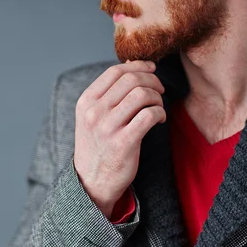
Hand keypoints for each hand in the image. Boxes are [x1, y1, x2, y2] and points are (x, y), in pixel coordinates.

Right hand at [73, 60, 165, 218]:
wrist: (91, 182)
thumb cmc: (97, 146)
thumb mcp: (92, 117)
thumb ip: (108, 93)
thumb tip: (132, 65)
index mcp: (86, 102)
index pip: (115, 71)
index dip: (138, 66)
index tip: (152, 69)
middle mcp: (94, 112)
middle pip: (131, 79)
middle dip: (152, 80)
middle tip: (160, 89)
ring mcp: (107, 128)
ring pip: (142, 94)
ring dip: (157, 97)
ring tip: (158, 106)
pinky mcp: (124, 143)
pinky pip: (149, 115)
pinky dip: (160, 113)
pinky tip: (159, 120)